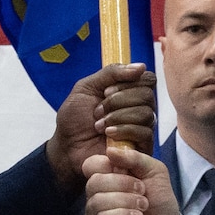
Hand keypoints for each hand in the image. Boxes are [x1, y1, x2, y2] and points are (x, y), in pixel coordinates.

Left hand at [46, 64, 156, 195]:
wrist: (67, 147)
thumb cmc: (75, 119)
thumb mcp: (86, 87)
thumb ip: (111, 73)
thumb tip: (140, 66)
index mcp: (129, 92)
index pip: (147, 79)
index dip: (128, 82)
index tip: (105, 90)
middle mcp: (139, 108)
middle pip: (147, 95)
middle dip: (118, 101)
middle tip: (98, 110)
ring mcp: (141, 128)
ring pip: (146, 113)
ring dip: (118, 117)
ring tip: (99, 125)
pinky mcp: (141, 147)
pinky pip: (145, 133)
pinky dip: (124, 130)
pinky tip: (107, 134)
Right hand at [83, 146, 180, 214]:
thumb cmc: (159, 201)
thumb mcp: (154, 171)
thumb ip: (135, 157)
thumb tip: (111, 151)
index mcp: (107, 177)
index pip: (91, 164)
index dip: (107, 164)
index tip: (128, 170)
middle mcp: (96, 195)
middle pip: (94, 182)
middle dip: (123, 185)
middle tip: (142, 191)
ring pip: (98, 201)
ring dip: (126, 202)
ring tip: (142, 207)